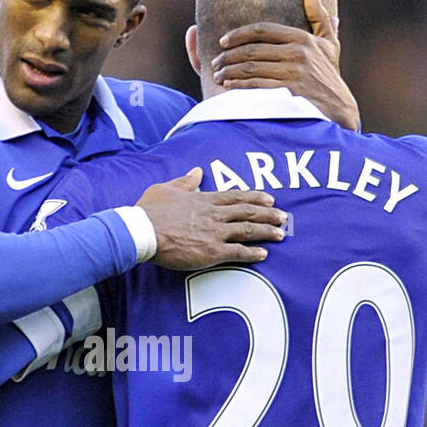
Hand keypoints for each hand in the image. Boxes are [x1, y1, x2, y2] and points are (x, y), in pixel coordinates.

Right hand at [137, 168, 286, 269]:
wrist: (143, 231)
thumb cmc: (150, 211)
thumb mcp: (167, 188)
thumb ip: (185, 181)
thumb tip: (197, 171)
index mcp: (204, 199)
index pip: (236, 197)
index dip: (255, 197)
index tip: (270, 199)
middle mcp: (214, 215)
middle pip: (248, 212)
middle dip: (268, 214)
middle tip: (283, 216)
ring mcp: (214, 233)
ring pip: (248, 230)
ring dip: (266, 231)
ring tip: (280, 234)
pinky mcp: (211, 252)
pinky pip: (237, 252)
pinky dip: (252, 253)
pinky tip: (264, 254)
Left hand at [210, 0, 360, 130]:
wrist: (338, 109)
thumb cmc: (330, 76)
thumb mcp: (330, 44)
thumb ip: (320, 18)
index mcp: (302, 39)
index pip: (262, 30)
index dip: (239, 34)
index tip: (223, 41)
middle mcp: (296, 54)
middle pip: (252, 50)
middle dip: (228, 56)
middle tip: (215, 61)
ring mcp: (291, 74)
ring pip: (250, 68)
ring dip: (229, 71)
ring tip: (218, 74)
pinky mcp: (286, 94)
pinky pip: (255, 86)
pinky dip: (238, 85)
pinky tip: (228, 86)